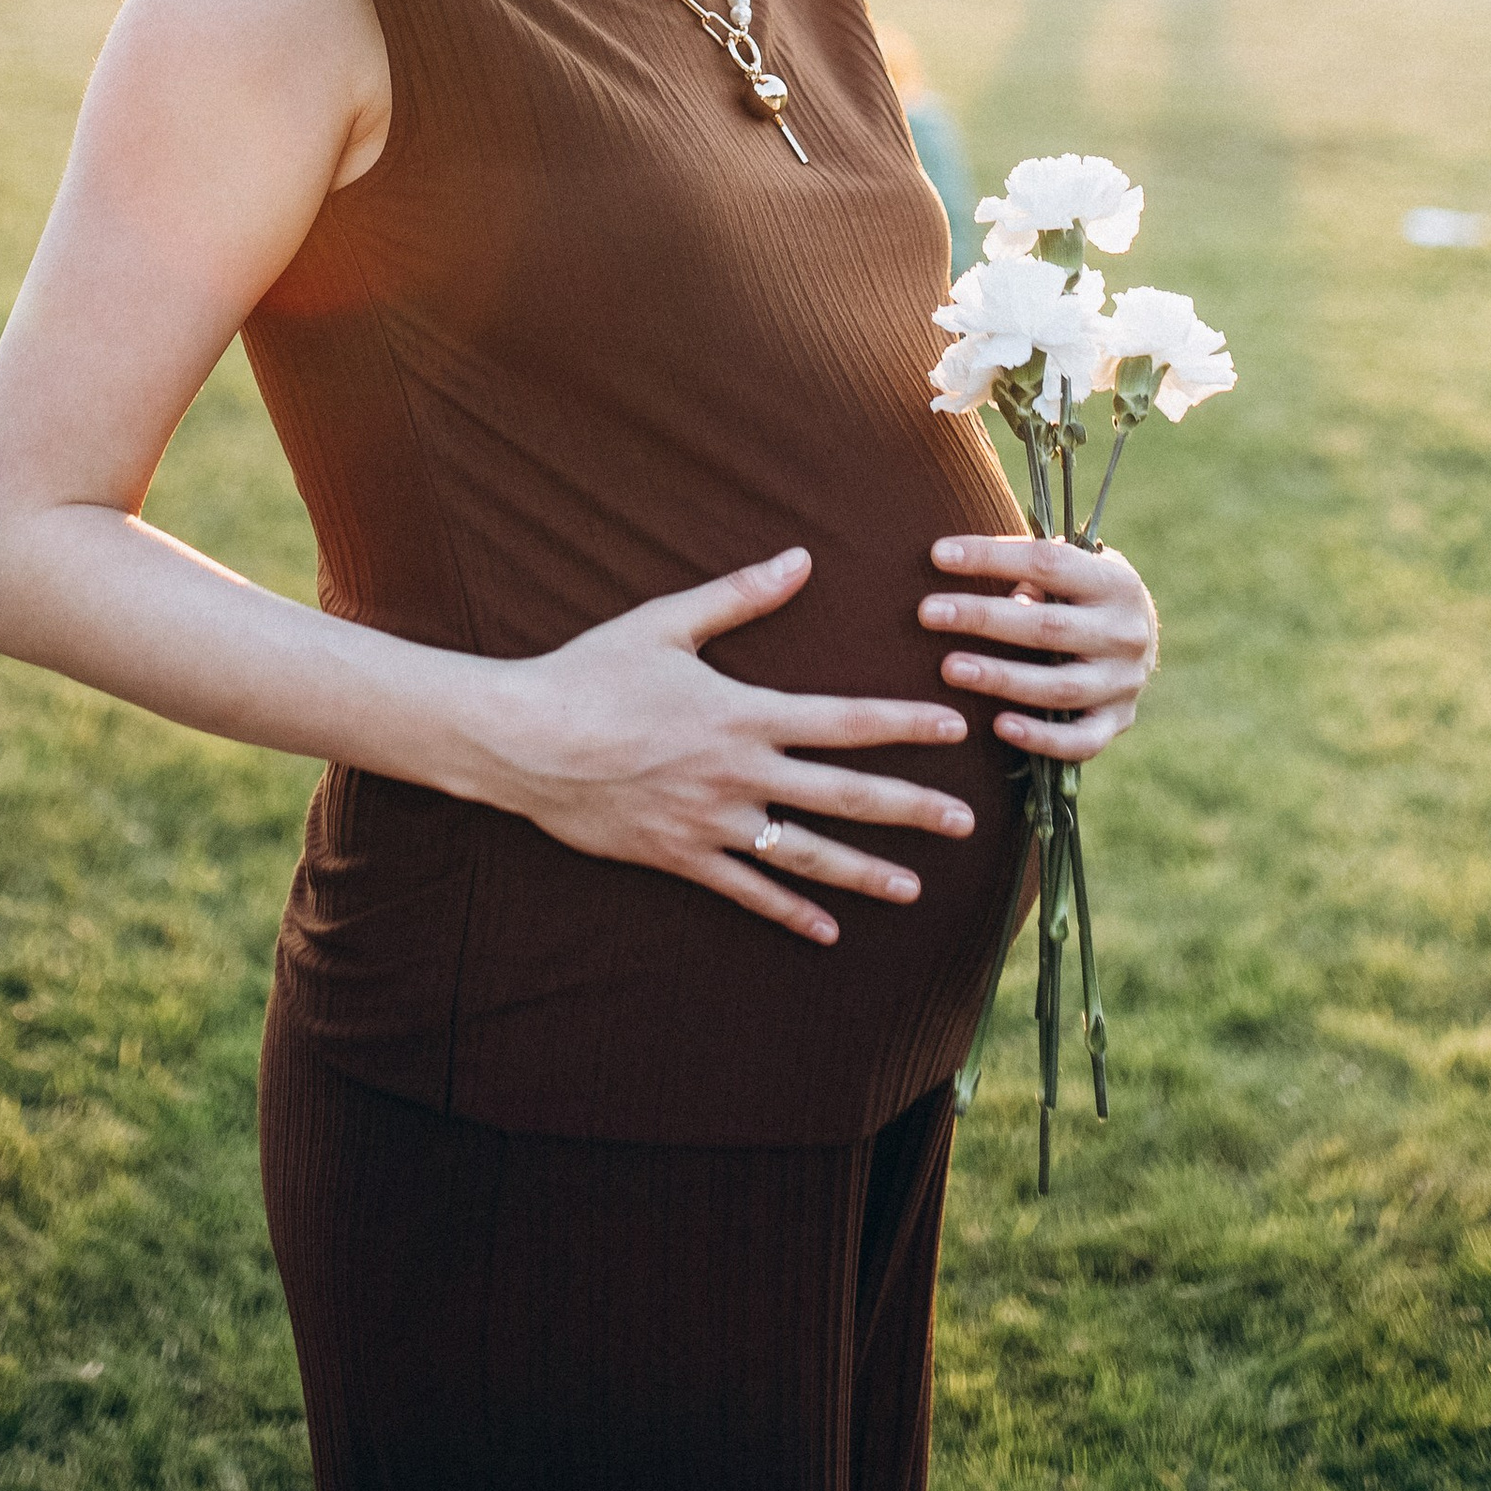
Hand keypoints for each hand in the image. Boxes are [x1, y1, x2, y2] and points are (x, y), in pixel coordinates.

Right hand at [485, 547, 976, 945]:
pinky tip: (826, 932)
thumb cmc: (591, 671)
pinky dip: (789, 913)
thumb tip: (801, 558)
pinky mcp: (679, 857)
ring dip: (865, 873)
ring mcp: (711, 823)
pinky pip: (746, 892)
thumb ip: (741, 595)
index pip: (845, 720)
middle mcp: (739, 774)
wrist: (522, 740)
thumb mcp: (667, 623)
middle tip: (967, 823)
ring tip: (915, 888)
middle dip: (911, 809)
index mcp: (744, 714)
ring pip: (805, 855)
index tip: (955, 731)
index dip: (905, 725)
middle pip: (844, 795)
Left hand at [919, 532, 1158, 757]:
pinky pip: (1081, 740)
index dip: (992, 557)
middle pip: (1048, 627)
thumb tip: (960, 565)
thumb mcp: (1070, 569)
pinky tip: (998, 727)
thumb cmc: (1080, 594)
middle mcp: (1125, 632)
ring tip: (948, 668)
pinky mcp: (1117, 722)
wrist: (1139, 638)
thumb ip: (1028, 571)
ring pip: (1060, 687)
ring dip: (1001, 678)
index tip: (938, 555)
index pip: (1048, 564)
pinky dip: (1041, 738)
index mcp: (1114, 582)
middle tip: (927, 613)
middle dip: (983, 618)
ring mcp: (1124, 682)